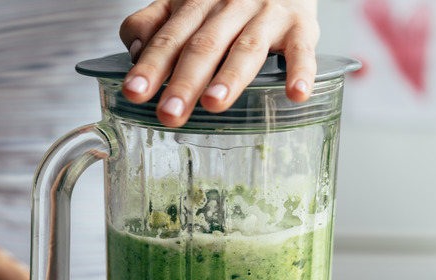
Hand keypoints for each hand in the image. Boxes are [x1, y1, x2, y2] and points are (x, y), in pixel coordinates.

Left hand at [119, 0, 319, 126]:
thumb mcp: (185, 2)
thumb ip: (154, 23)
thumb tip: (134, 50)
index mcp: (196, 6)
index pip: (170, 38)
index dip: (151, 66)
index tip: (134, 92)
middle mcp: (229, 7)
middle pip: (204, 46)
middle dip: (185, 81)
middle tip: (170, 113)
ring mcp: (266, 16)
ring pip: (247, 48)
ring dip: (231, 77)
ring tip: (214, 104)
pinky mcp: (301, 25)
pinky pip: (301, 49)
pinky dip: (300, 70)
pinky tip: (295, 93)